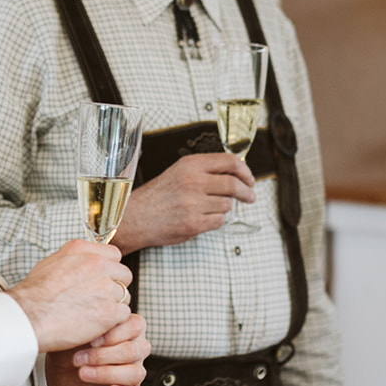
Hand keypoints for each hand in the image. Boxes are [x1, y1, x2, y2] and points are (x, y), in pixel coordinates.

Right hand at [9, 240, 133, 351]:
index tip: (101, 279)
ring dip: (112, 305)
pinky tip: (96, 325)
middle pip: (123, 275)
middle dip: (114, 288)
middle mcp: (98, 265)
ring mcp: (106, 288)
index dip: (109, 270)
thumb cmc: (33, 295)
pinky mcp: (110, 311)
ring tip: (91, 314)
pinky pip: (124, 314)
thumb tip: (87, 260)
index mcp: (83, 251)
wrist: (27, 318)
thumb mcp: (51, 263)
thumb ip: (75, 259)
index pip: (114, 255)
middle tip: (97, 300)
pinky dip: (113, 322)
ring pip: (124, 296)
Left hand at [45, 313, 150, 385]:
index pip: (136, 326)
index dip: (115, 333)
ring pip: (135, 373)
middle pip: (134, 350)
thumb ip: (89, 321)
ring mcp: (134, 373)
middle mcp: (136, 350)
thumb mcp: (77, 331)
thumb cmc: (72, 347)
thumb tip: (91, 314)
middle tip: (78, 358)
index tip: (92, 339)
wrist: (59, 372)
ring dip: (107, 374)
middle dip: (103, 355)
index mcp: (129, 330)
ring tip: (83, 373)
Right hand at [110, 153, 256, 252]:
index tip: (250, 179)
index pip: (230, 162)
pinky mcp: (194, 223)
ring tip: (209, 208)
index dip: (245, 171)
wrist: (135, 217)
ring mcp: (193, 203)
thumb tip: (237, 173)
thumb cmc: (159, 195)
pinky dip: (216, 220)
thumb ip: (206, 170)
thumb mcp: (179, 172)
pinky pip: (219, 221)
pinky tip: (203, 218)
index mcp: (190, 165)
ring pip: (227, 205)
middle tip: (250, 197)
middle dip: (247, 192)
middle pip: (234, 185)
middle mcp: (193, 181)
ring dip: (224, 208)